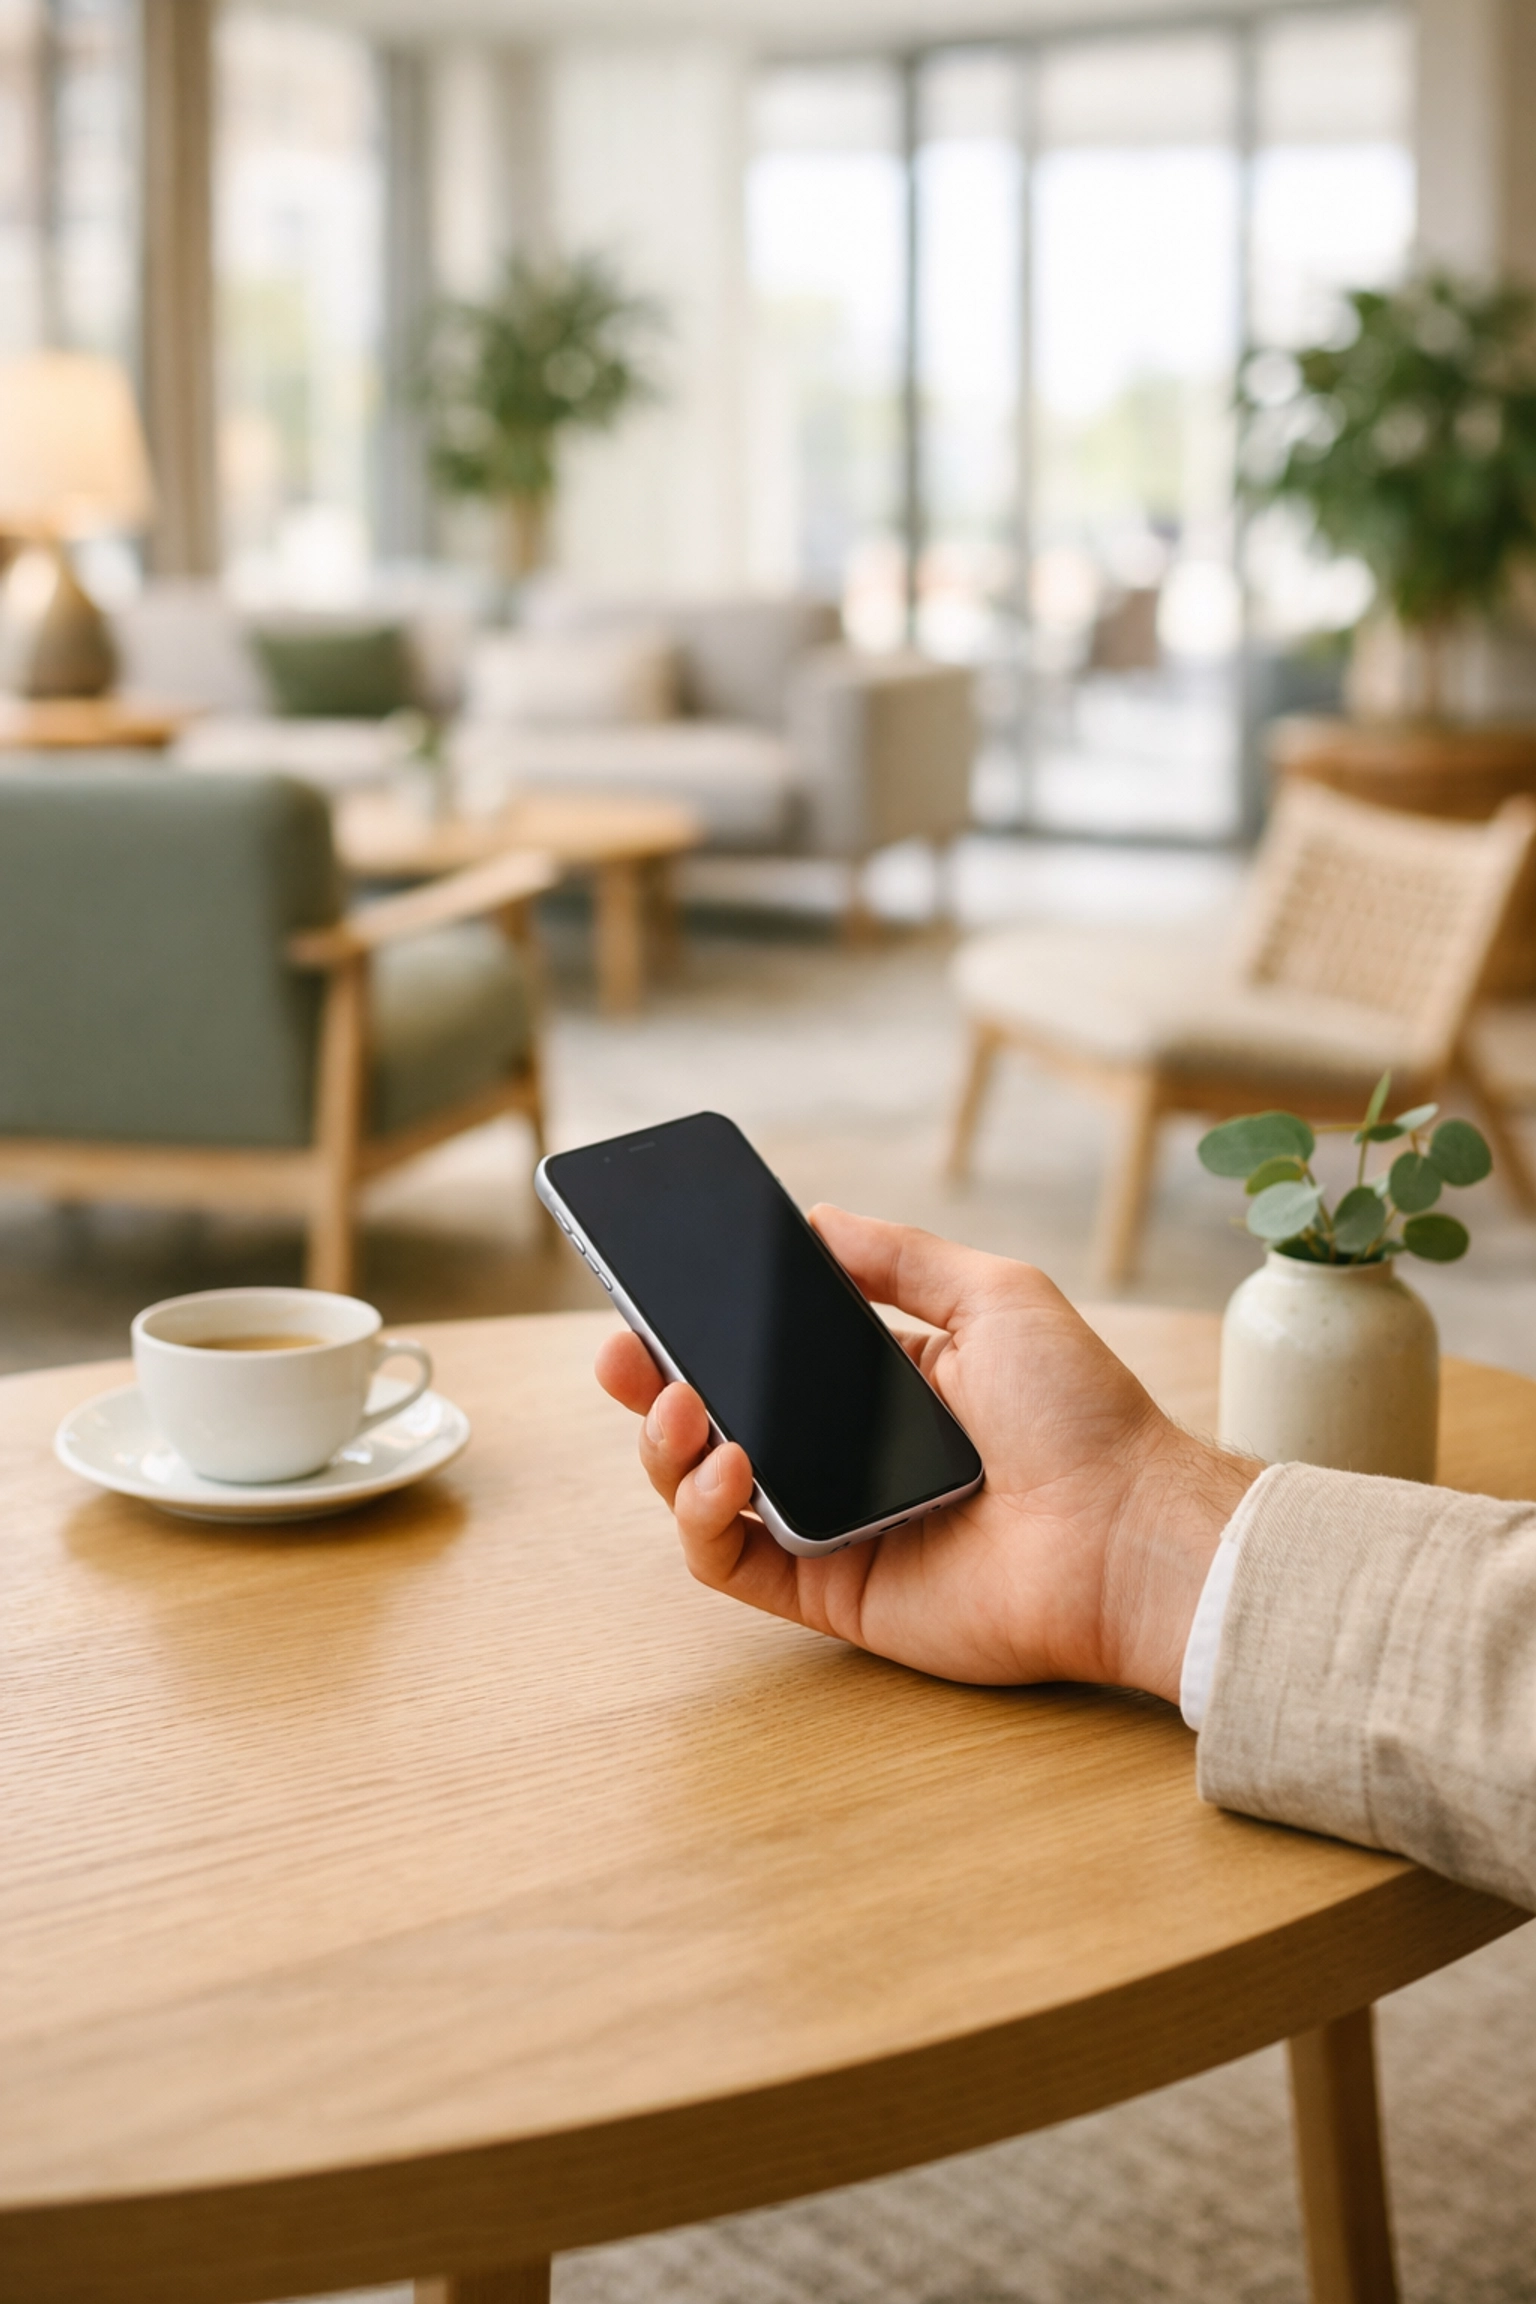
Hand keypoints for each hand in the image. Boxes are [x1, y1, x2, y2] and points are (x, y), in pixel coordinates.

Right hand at [595, 1207, 1258, 1703]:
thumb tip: (813, 1219)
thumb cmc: (1081, 1414)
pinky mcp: (828, 1591)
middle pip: (715, 1420)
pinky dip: (703, 1516)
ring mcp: (831, 1525)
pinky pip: (731, 1561)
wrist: (1124, 1530)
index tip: (650, 1292)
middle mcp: (844, 1455)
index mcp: (879, 1384)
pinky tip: (727, 1468)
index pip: (764, 1353)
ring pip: (703, 1491)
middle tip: (621, 1352)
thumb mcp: (995, 1296)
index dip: (701, 1327)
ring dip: (667, 1447)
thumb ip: (899, 1258)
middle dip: (651, 1385)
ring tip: (679, 1405)